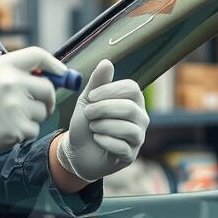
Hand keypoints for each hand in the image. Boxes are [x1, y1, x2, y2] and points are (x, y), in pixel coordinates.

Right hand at [0, 46, 62, 158]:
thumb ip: (18, 71)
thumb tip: (51, 76)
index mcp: (4, 66)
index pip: (38, 55)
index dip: (54, 64)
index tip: (62, 73)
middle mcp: (11, 83)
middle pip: (48, 88)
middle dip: (47, 97)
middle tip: (37, 103)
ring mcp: (15, 106)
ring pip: (43, 111)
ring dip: (33, 116)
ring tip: (11, 116)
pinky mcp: (18, 128)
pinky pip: (35, 129)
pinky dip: (25, 131)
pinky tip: (7, 128)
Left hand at [57, 59, 148, 182]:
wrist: (77, 151)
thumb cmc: (86, 123)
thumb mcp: (88, 100)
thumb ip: (97, 82)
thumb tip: (106, 62)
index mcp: (132, 101)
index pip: (132, 88)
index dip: (110, 90)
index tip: (91, 96)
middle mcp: (140, 118)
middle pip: (130, 109)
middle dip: (104, 109)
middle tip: (88, 113)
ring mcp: (137, 138)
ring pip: (128, 129)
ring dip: (104, 126)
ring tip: (93, 127)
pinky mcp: (130, 155)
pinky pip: (122, 147)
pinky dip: (105, 141)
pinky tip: (97, 140)